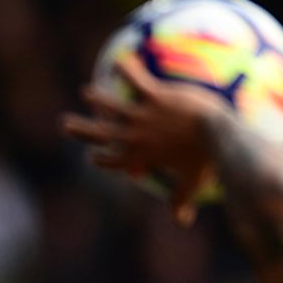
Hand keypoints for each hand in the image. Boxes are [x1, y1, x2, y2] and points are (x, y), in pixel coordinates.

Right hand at [61, 53, 229, 225]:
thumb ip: (182, 200)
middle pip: (99, 134)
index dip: (100, 159)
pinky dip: (127, 69)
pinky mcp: (155, 97)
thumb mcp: (191, 183)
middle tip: (65, 123)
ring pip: (110, 106)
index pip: (111, 161)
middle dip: (80, 130)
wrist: (217, 136)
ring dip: (97, 99)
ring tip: (87, 93)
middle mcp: (134, 138)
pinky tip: (120, 60)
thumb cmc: (206, 161)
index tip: (92, 156)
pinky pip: (136, 79)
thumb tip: (183, 222)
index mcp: (139, 159)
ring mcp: (142, 116)